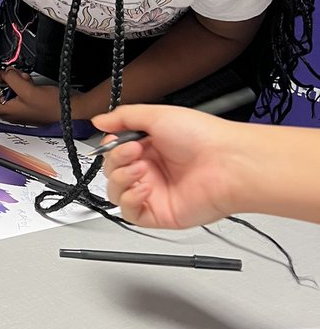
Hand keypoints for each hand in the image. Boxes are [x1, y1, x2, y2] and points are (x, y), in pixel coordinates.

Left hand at [0, 67, 62, 124]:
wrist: (70, 111)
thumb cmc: (52, 107)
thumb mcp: (28, 90)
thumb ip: (12, 79)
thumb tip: (5, 73)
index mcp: (4, 109)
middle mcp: (8, 110)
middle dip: (1, 77)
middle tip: (7, 70)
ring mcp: (17, 107)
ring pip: (6, 88)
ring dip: (12, 79)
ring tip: (22, 77)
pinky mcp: (26, 103)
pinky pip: (17, 90)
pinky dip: (20, 83)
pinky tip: (28, 81)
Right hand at [92, 105, 240, 228]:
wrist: (228, 163)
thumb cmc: (203, 137)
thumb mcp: (157, 114)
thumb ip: (124, 117)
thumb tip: (99, 120)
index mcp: (150, 146)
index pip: (115, 151)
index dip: (110, 147)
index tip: (114, 140)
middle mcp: (151, 169)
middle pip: (112, 171)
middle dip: (116, 160)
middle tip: (133, 152)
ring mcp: (154, 191)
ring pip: (116, 192)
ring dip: (121, 179)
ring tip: (141, 169)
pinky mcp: (159, 213)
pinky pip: (129, 213)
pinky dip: (129, 200)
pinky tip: (143, 188)